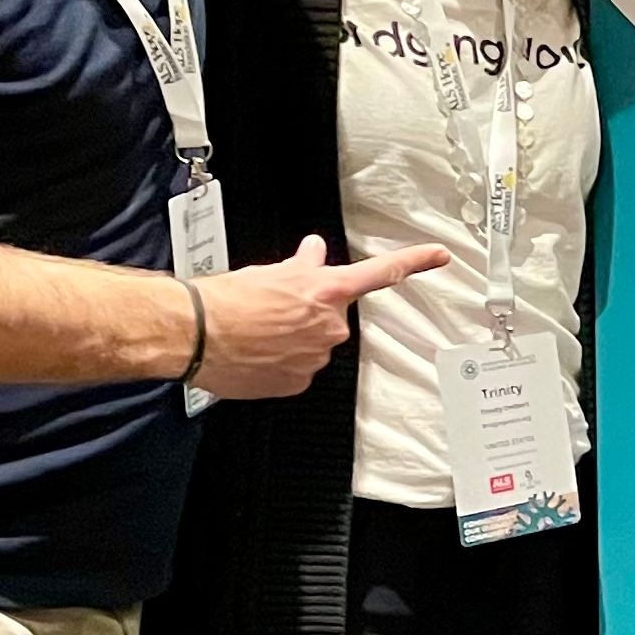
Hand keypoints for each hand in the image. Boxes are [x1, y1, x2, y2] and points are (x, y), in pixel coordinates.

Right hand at [190, 236, 446, 399]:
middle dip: (308, 313)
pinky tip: (256, 353)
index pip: (380, 272)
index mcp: (325, 290)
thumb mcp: (270, 271)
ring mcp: (316, 356)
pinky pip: (297, 370)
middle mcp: (329, 324)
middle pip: (330, 316)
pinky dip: (280, 363)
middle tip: (272, 310)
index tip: (439, 255)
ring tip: (256, 332)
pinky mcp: (298, 382)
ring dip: (292, 339)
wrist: (195, 332)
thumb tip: (314, 252)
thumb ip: (301, 266)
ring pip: (312, 345)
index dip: (414, 262)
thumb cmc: (226, 300)